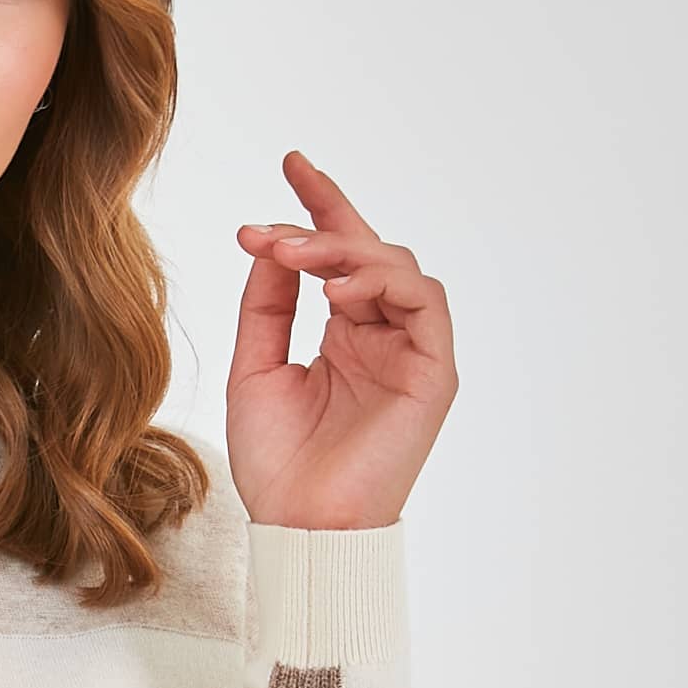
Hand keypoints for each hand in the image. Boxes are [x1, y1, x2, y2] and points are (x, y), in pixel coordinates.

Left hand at [227, 150, 457, 529]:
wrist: (298, 524)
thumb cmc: (277, 463)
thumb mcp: (254, 367)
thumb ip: (266, 305)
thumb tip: (272, 243)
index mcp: (344, 336)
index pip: (339, 256)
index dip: (321, 205)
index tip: (291, 163)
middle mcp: (381, 338)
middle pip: (366, 253)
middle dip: (320, 228)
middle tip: (272, 233)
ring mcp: (410, 353)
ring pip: (396, 268)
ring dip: (346, 253)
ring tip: (296, 258)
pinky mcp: (434, 373)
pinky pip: (423, 303)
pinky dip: (384, 282)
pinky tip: (338, 289)